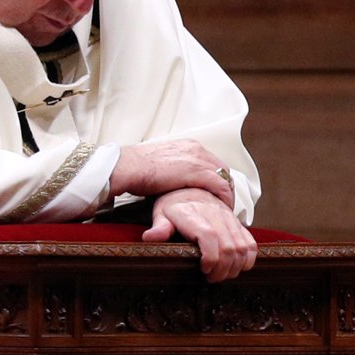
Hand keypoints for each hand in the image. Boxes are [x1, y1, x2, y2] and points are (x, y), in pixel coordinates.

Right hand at [109, 139, 234, 207]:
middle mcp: (195, 148)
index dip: (216, 178)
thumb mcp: (161, 165)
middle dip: (225, 185)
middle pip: (221, 167)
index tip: (216, 192)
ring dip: (227, 192)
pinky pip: (220, 185)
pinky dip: (224, 197)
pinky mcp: (196, 171)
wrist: (128, 167)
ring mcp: (197, 158)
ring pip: (224, 175)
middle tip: (224, 202)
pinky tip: (223, 208)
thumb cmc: (137, 169)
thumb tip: (174, 181)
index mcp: (188, 145)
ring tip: (225, 208)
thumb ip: (173, 170)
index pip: (211, 161)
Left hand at [143, 188, 257, 281]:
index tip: (204, 269)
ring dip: (235, 267)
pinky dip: (248, 258)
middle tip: (211, 278)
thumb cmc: (173, 204)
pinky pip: (250, 242)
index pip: (209, 236)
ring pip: (242, 247)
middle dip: (222, 269)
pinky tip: (237, 267)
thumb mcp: (161, 213)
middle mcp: (215, 214)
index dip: (211, 257)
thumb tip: (149, 237)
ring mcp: (228, 218)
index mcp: (193, 214)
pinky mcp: (237, 222)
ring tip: (221, 274)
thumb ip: (159, 226)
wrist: (190, 188)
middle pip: (229, 246)